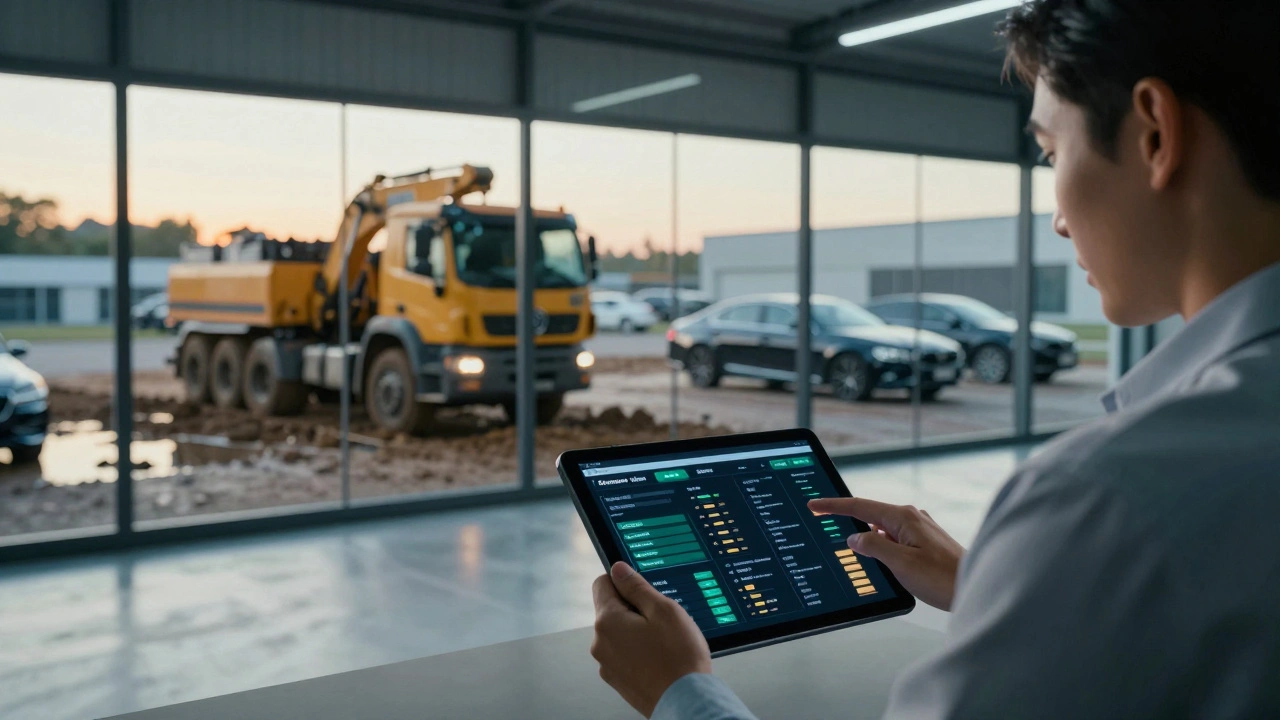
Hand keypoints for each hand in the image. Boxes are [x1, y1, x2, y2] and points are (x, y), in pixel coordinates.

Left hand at [591, 562, 712, 717]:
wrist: (686, 701)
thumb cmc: (678, 658)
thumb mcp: (663, 610)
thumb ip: (636, 586)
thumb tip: (618, 569)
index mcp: (607, 621)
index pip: (602, 583)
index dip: (624, 581)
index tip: (643, 590)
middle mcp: (600, 643)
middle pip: (611, 610)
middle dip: (634, 609)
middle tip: (661, 620)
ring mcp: (607, 664)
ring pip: (619, 633)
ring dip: (637, 632)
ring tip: (664, 643)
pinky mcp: (617, 680)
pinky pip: (624, 655)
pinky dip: (639, 652)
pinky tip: (660, 658)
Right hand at [808, 497, 963, 610]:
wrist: (977, 587)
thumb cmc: (944, 579)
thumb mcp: (900, 564)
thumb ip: (874, 546)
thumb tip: (855, 537)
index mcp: (904, 517)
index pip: (860, 506)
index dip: (834, 506)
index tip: (815, 506)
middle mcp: (912, 517)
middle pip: (870, 515)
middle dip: (849, 522)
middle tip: (828, 526)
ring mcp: (920, 528)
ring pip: (883, 529)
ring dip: (869, 540)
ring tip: (858, 556)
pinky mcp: (925, 541)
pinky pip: (895, 538)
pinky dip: (883, 546)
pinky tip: (882, 562)